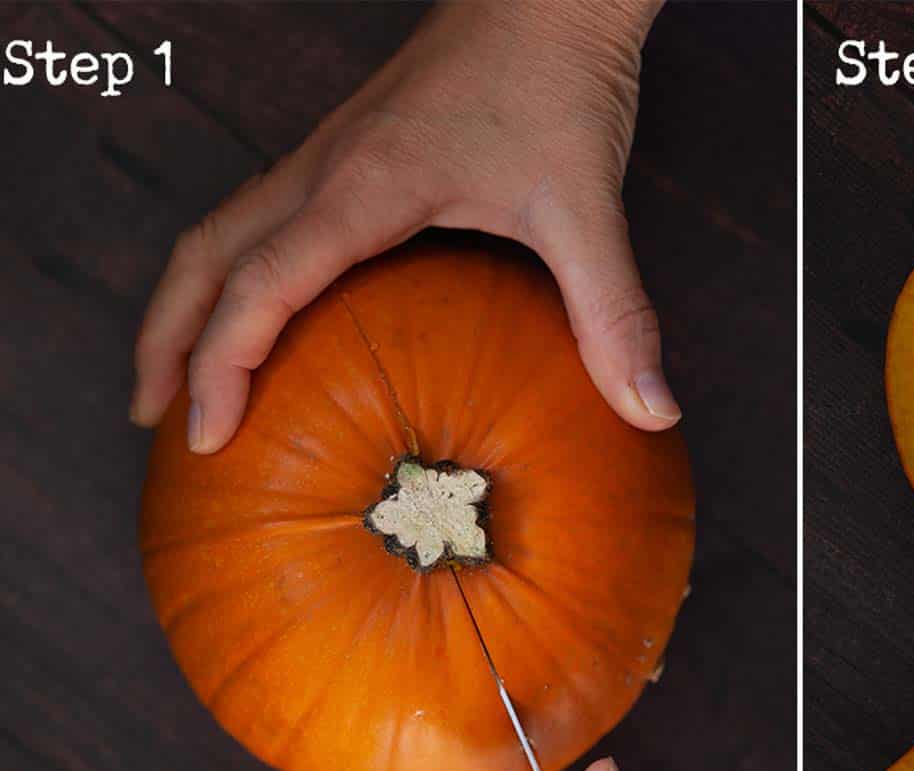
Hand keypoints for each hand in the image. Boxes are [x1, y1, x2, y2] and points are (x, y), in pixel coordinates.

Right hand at [131, 0, 678, 453]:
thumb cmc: (558, 85)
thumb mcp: (588, 208)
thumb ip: (615, 315)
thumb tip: (652, 412)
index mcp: (364, 187)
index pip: (258, 284)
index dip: (220, 364)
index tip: (206, 437)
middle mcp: (326, 170)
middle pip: (204, 257)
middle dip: (167, 343)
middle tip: (157, 423)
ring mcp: (328, 157)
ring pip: (220, 231)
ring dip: (186, 305)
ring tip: (179, 382)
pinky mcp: (347, 154)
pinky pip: (261, 218)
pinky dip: (233, 274)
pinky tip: (262, 317)